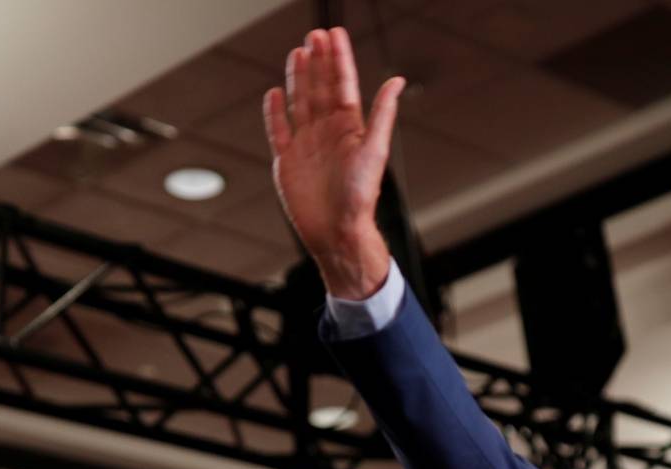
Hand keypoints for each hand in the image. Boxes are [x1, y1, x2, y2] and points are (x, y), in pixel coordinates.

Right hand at [264, 27, 404, 299]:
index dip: (337, 58)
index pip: (342, 84)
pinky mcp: (287, 161)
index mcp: (348, 127)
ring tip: (298, 53)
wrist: (336, 230)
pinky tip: (274, 93)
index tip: (333, 34)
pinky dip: (274, 113)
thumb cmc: (359, 195)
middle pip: (320, 88)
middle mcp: (327, 132)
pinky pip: (279, 130)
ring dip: (299, 78)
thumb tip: (396, 80)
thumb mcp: (374, 150)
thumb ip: (382, 114)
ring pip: (300, 103)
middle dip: (318, 61)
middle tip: (314, 35)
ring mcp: (306, 145)